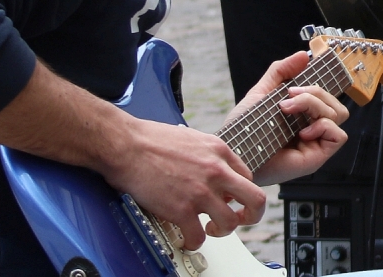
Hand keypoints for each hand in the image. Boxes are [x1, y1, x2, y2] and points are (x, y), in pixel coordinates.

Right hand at [102, 116, 267, 251]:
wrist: (127, 145)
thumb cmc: (152, 140)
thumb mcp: (194, 138)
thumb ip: (209, 156)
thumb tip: (211, 173)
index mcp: (220, 152)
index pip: (247, 177)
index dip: (239, 192)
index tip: (229, 199)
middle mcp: (216, 171)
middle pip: (255, 199)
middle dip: (252, 214)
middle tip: (240, 219)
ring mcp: (200, 191)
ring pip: (230, 222)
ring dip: (222, 231)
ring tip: (210, 230)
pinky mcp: (181, 209)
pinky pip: (197, 236)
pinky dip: (194, 243)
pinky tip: (187, 239)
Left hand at [238, 52, 349, 184]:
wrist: (231, 154)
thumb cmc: (243, 130)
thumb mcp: (261, 94)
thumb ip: (280, 72)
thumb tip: (304, 55)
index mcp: (303, 116)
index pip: (327, 97)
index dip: (319, 87)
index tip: (299, 81)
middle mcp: (312, 130)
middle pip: (335, 103)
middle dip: (314, 93)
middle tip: (289, 97)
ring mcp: (315, 144)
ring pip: (338, 114)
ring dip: (315, 106)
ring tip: (288, 110)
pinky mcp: (315, 158)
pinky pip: (338, 136)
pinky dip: (323, 126)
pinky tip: (301, 131)